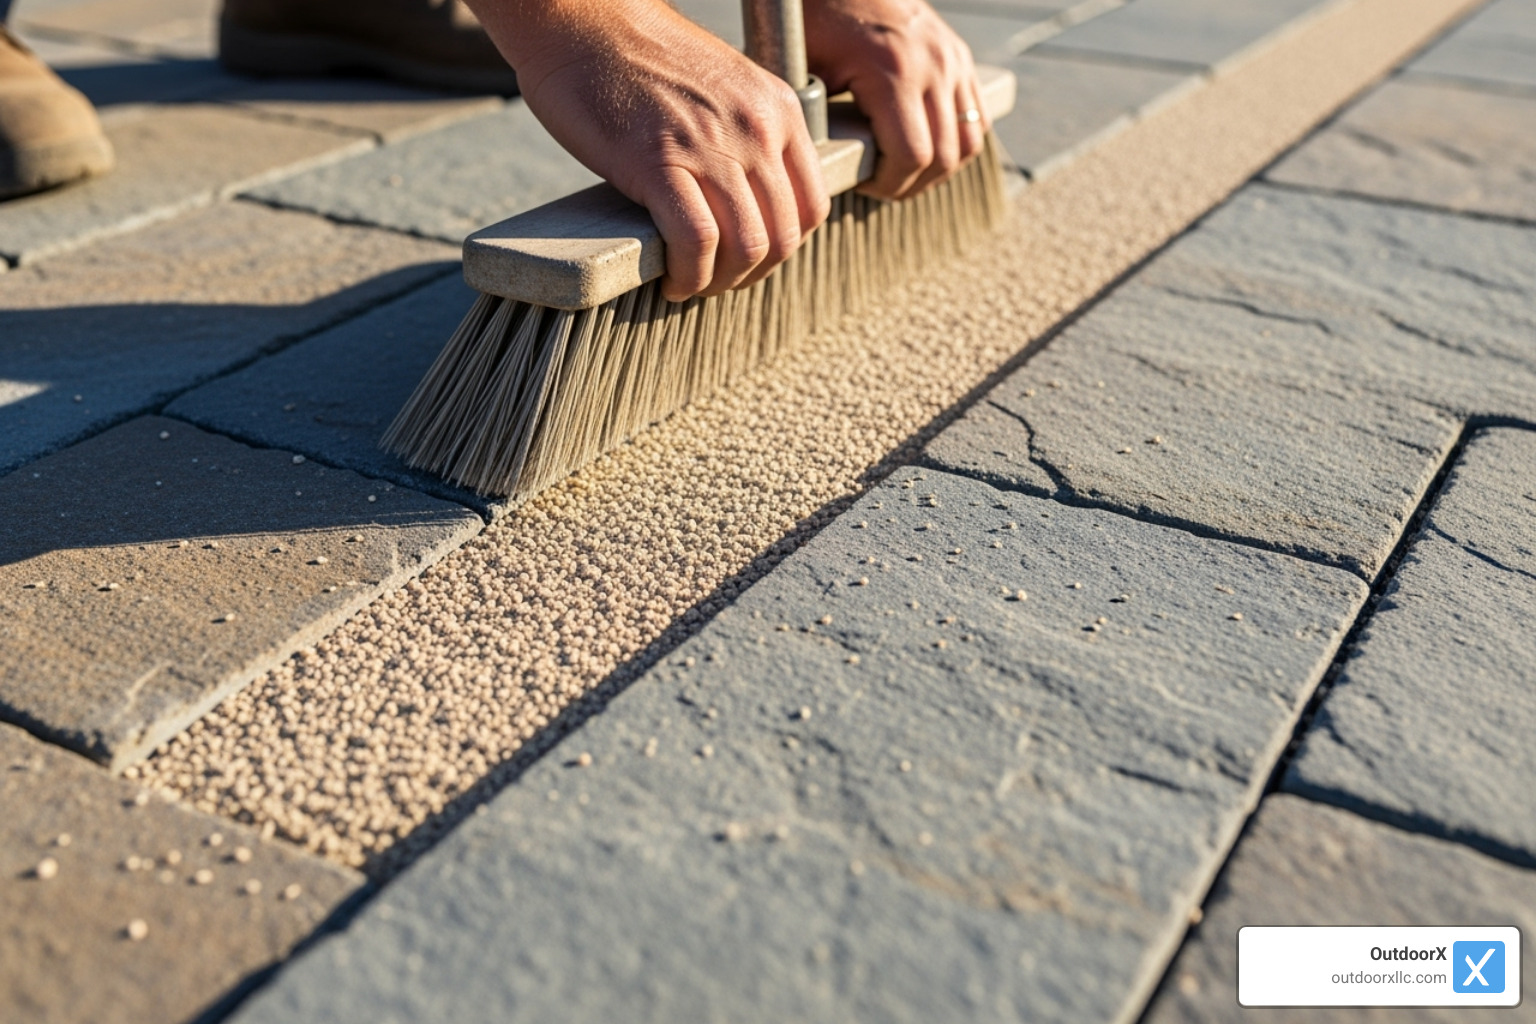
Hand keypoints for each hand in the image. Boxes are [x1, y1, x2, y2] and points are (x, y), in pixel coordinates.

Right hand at [468, 0, 830, 300]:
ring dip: (719, 282)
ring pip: (746, 248)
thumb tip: (745, 204)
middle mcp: (757, 129)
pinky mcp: (661, 164)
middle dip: (750, 274)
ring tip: (690, 283)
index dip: (782, 249)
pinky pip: (697, 244)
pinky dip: (687, 276)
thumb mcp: (723, 87)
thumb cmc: (639, 57)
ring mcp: (712, 147)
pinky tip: (669, 279)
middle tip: (715, 280)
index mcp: (778, 109)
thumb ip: (745, 136)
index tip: (748, 259)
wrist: (582, 19)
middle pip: (782, 238)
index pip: (811, 208)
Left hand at [804, 0, 986, 199]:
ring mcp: (952, 59)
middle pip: (945, 157)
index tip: (864, 184)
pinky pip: (976, 116)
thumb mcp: (807, 70)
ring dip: (940, 169)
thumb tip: (821, 170)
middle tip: (881, 185)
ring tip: (904, 172)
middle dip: (912, 183)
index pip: (912, 156)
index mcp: (894, 72)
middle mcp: (933, 65)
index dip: (889, 185)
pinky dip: (957, 142)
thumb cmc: (815, 21)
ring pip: (968, 142)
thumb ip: (818, 121)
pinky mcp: (959, 56)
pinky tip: (925, 147)